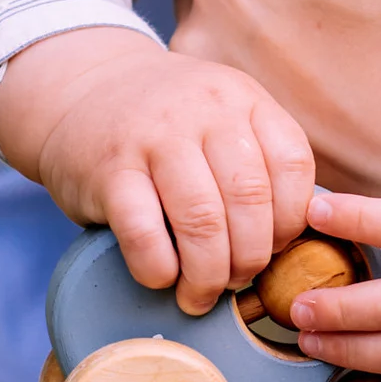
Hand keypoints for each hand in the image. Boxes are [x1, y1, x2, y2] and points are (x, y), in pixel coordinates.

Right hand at [0, 30, 312, 312]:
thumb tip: (296, 242)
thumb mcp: (223, 115)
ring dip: (208, 273)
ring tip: (200, 294)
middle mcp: (204, 110)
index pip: (292, 164)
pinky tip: (162, 277)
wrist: (84, 87)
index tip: (276, 248)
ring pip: (202, 220)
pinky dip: (159, 268)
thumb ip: (259, 159)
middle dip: (250, 256)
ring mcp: (154, 136)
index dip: (292, 220)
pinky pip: (144, 233)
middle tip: (236, 281)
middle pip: (250, 198)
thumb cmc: (168, 124)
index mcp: (243, 98)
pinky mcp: (109, 169)